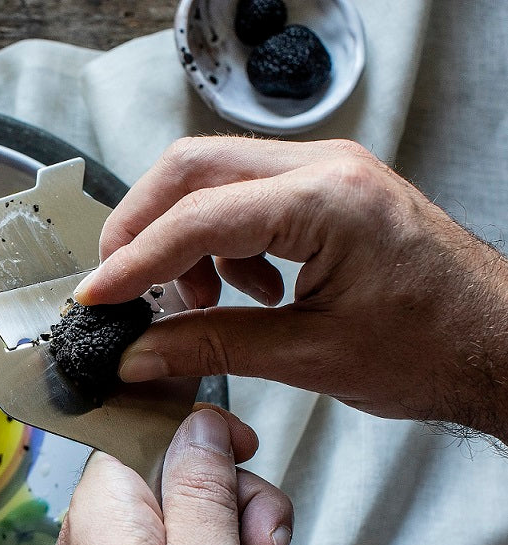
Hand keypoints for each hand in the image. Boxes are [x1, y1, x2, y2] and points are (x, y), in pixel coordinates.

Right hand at [76, 137, 507, 442]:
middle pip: (192, 168)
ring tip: (196, 300)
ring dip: (182, 236)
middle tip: (121, 284)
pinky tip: (242, 290)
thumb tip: (140, 352)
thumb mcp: (310, 357)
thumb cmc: (433, 348)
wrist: (496, 345)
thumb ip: (213, 347)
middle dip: (142, 227)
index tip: (97, 297)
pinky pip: (245, 195)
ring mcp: (327, 171)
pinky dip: (219, 240)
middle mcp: (326, 167)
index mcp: (328, 201)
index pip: (198, 216)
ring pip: (213, 175)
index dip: (135, 261)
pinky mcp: (327, 189)